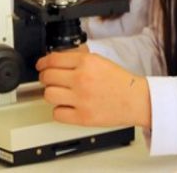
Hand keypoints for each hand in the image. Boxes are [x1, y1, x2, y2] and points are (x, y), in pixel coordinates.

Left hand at [36, 52, 150, 127]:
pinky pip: (57, 113)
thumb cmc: (119, 82)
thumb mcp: (99, 60)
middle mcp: (81, 79)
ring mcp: (81, 99)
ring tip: (59, 93)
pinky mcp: (82, 117)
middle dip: (45, 77)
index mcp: (86, 62)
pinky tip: (66, 106)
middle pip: (47, 77)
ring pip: (48, 94)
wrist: (135, 99)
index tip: (41, 66)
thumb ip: (78, 59)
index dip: (43, 63)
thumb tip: (56, 60)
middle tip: (49, 79)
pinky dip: (59, 110)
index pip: (52, 60)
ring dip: (51, 93)